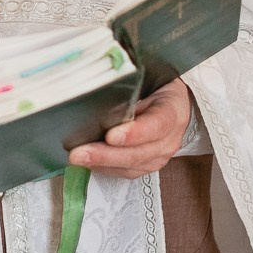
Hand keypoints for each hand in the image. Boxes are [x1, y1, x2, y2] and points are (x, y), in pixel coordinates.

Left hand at [69, 79, 190, 178]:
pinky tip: (88, 162)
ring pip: (131, 166)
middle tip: (80, 153)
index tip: (111, 136)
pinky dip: (104, 168)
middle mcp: (170, 138)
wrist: (172, 105)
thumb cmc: (157, 88)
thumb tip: (96, 92)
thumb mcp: (148, 80)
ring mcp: (160, 156)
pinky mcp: (148, 166)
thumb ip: (128, 88)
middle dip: (106, 154)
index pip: (157, 124)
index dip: (135, 133)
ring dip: (101, 163)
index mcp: (173, 110)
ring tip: (78, 158)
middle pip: (139, 152)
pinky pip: (125, 172)